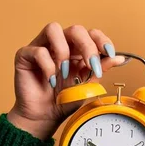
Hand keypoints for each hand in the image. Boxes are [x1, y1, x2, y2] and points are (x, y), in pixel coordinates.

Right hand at [6, 23, 125, 139]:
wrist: (44, 116)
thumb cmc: (64, 100)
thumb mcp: (87, 85)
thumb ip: (100, 69)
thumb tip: (120, 58)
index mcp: (77, 49)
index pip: (91, 33)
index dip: (101, 40)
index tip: (109, 53)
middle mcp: (60, 44)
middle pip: (75, 29)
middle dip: (87, 45)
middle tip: (90, 64)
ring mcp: (42, 47)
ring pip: (53, 29)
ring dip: (64, 50)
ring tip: (66, 71)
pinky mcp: (25, 55)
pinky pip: (38, 50)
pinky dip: (48, 66)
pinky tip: (51, 80)